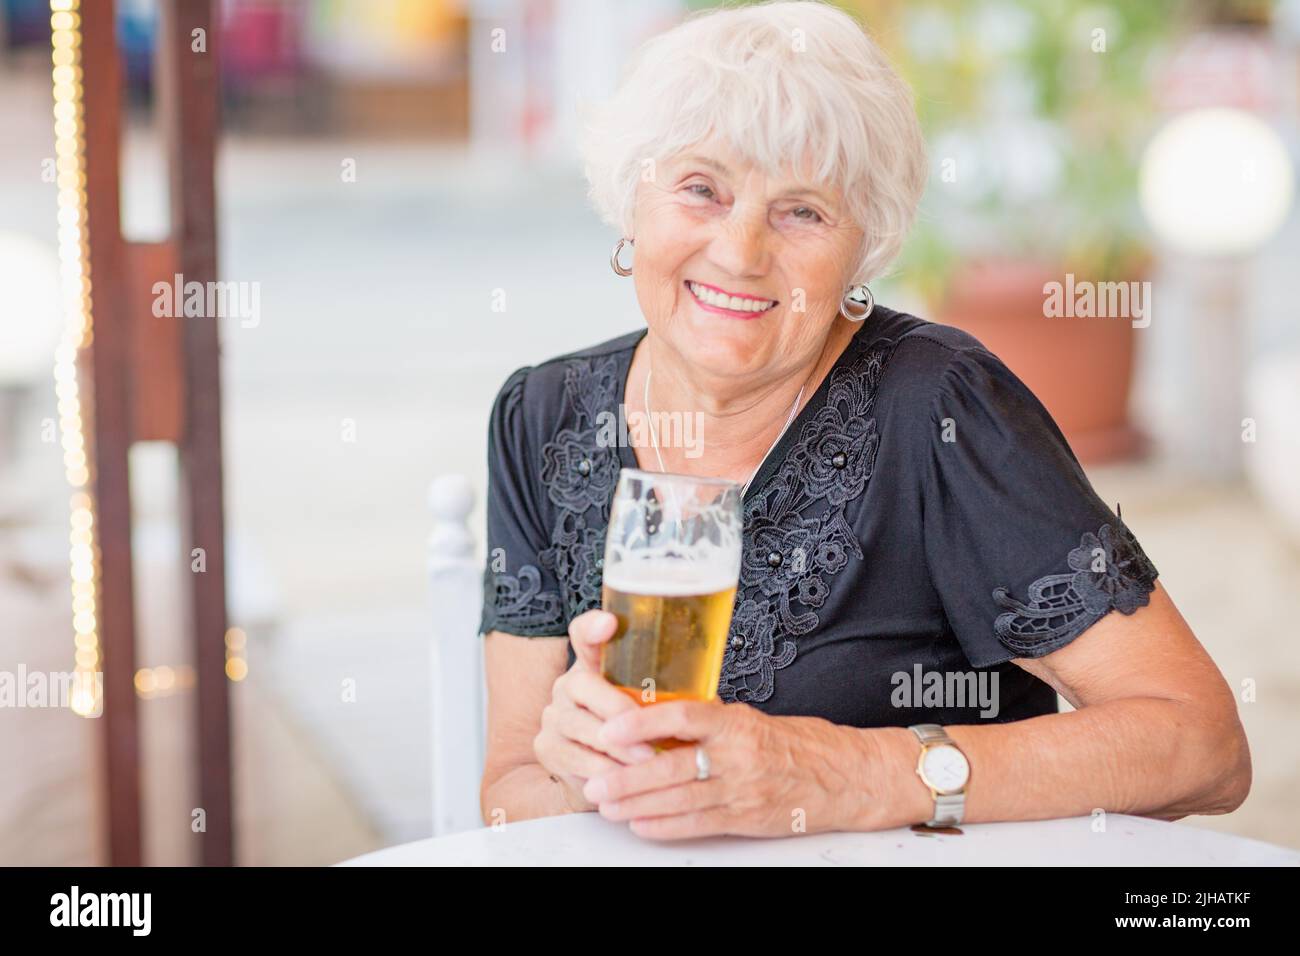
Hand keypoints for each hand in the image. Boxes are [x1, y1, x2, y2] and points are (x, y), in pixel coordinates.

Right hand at [532, 609, 655, 811]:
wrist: (610, 777)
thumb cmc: (642, 735)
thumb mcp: (658, 709)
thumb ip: (673, 696)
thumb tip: (711, 697)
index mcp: (594, 665)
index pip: (585, 635)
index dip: (593, 627)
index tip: (609, 623)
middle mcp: (568, 684)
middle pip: (582, 683)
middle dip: (615, 707)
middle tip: (646, 729)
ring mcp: (554, 715)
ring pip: (578, 725)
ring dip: (615, 745)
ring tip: (645, 759)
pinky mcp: (547, 747)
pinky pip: (573, 757)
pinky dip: (602, 770)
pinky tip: (624, 778)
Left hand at [583, 699, 869, 839]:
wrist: (843, 776)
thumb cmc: (794, 743)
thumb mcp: (750, 720)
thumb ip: (707, 722)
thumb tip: (656, 719)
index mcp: (736, 722)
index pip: (683, 715)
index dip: (643, 722)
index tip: (611, 727)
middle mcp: (738, 755)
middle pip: (672, 766)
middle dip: (627, 777)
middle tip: (596, 782)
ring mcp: (743, 789)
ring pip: (679, 799)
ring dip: (638, 805)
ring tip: (608, 806)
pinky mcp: (747, 818)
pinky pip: (698, 824)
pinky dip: (666, 826)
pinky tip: (642, 825)